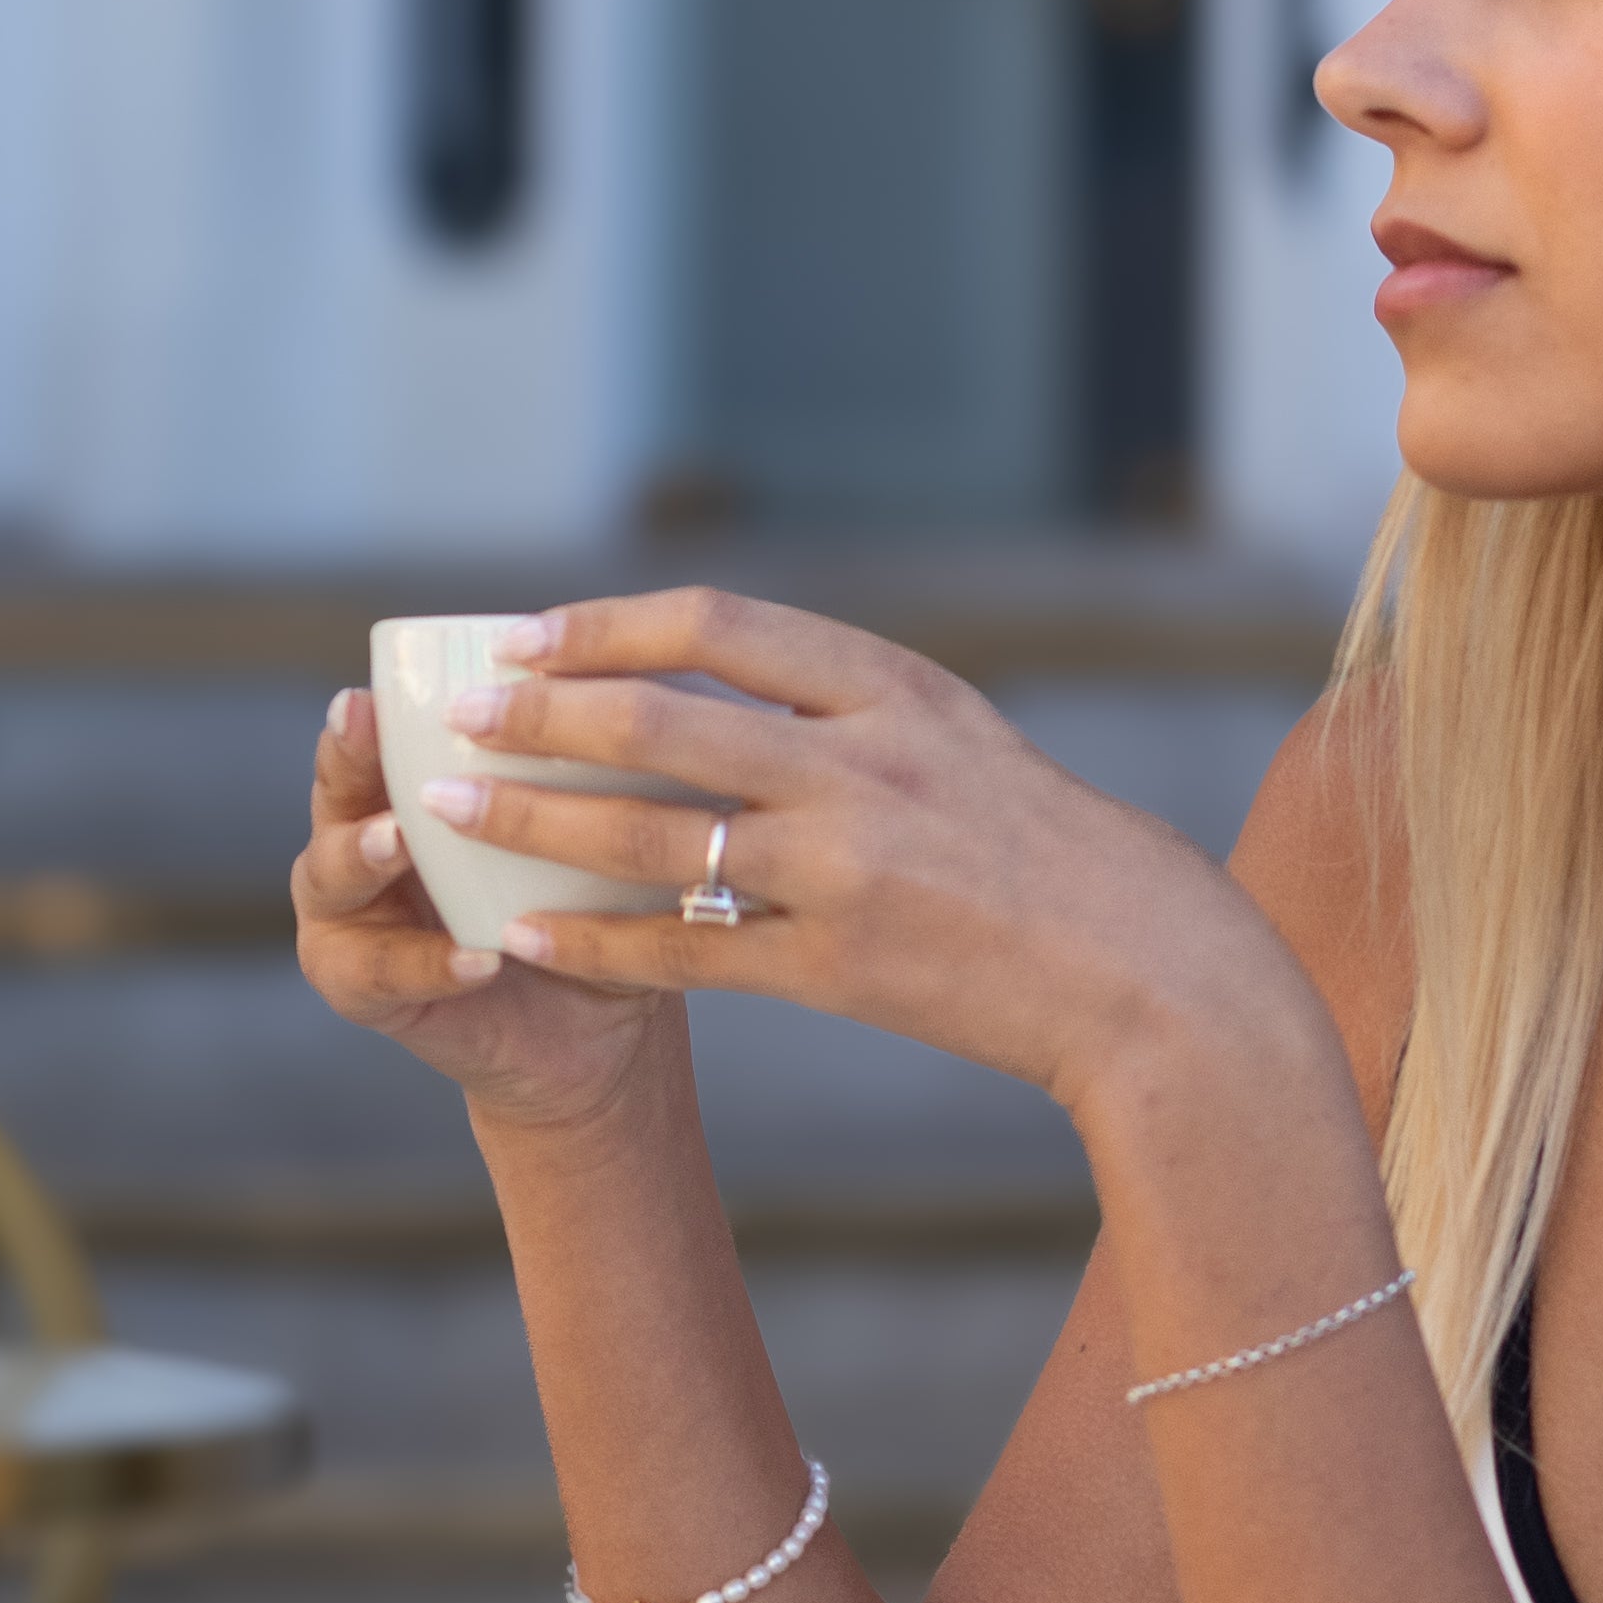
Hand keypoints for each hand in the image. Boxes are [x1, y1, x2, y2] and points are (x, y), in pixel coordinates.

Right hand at [290, 681, 676, 1126]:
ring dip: (365, 853)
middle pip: (335, 790)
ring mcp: (349, 916)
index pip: (372, 734)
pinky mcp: (360, 990)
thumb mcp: (591, 821)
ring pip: (332, 875)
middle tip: (367, 733)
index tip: (377, 690)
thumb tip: (638, 677)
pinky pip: (382, 973)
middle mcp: (359, 839)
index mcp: (403, 784)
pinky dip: (431, 963)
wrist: (593, 1022)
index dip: (369, 714)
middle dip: (347, 762)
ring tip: (401, 841)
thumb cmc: (589, 904)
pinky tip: (479, 956)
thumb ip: (580, 761)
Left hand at [407, 585, 1323, 1124]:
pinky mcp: (843, 967)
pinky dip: (599, 942)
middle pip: (666, 719)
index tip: (531, 634)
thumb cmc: (1060, 863)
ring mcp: (853, 870)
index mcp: (899, 693)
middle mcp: (870, 766)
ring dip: (537, 822)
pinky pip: (689, 950)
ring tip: (450, 816)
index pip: (723, 628)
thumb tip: (729, 692)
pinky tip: (531, 937)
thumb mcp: (969, 747)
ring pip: (655, 833)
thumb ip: (857, 716)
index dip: (610, 625)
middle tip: (462, 716)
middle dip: (544, 715)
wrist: (1152, 978)